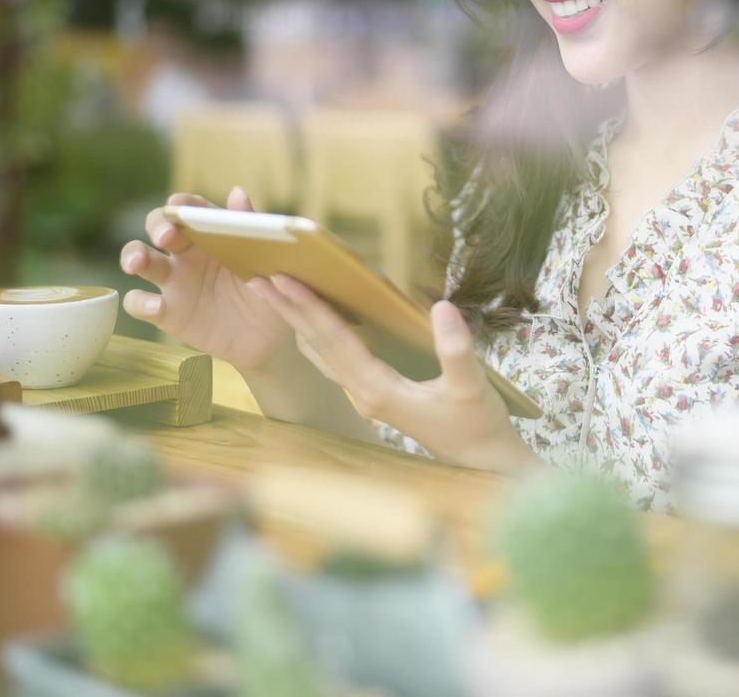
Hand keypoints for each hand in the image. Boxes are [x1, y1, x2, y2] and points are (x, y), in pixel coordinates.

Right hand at [119, 187, 292, 369]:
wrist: (270, 337)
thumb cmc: (269, 289)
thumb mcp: (266, 261)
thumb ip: (251, 228)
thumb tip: (237, 193)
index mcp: (210, 234)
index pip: (189, 209)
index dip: (181, 204)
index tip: (179, 204)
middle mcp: (186, 252)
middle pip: (157, 226)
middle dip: (156, 225)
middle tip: (165, 236)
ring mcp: (173, 281)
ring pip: (139, 258)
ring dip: (132, 256)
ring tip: (137, 264)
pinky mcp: (166, 311)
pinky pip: (139, 302)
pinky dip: (140, 302)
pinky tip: (157, 307)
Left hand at [250, 274, 538, 473]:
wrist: (481, 461)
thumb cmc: (478, 424)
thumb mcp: (472, 387)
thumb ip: (456, 349)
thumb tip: (440, 307)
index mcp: (379, 389)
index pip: (336, 340)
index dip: (309, 307)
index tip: (282, 280)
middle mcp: (363, 393)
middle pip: (318, 344)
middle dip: (288, 310)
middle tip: (257, 276)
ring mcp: (366, 395)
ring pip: (322, 352)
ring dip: (297, 322)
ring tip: (273, 294)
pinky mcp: (374, 394)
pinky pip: (335, 359)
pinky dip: (317, 335)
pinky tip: (311, 322)